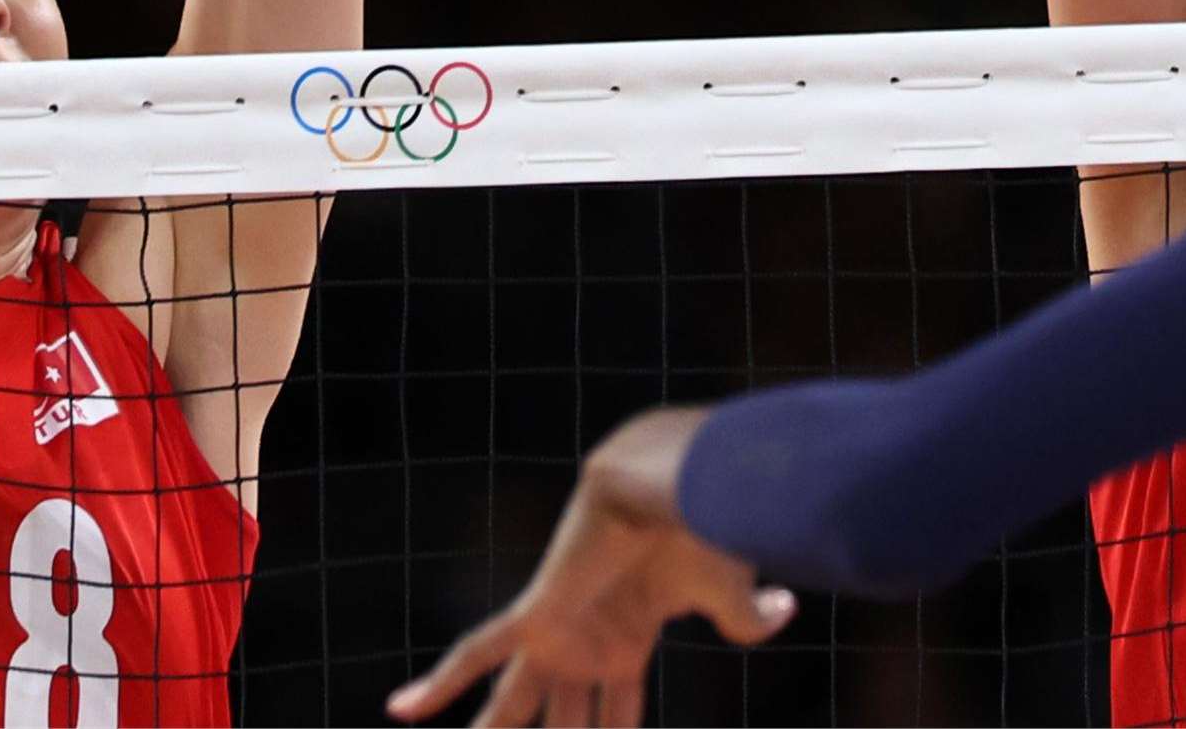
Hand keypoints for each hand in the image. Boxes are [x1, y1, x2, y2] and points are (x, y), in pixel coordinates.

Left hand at [389, 407, 795, 726]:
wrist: (671, 480)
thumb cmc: (703, 529)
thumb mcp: (727, 591)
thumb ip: (748, 617)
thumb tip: (784, 608)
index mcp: (629, 643)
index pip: (617, 718)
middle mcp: (587, 644)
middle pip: (562, 721)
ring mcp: (557, 633)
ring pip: (511, 705)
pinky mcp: (535, 615)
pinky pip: (474, 653)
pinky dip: (437, 684)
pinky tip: (401, 713)